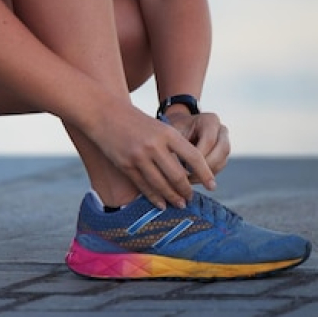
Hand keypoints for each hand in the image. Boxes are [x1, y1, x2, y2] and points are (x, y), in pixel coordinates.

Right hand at [90, 102, 216, 209]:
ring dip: (172, 197)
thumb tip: (189, 169)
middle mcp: (154, 146)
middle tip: (192, 198)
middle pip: (178, 175)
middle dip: (187, 190)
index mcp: (167, 133)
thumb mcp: (158, 126)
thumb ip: (173, 145)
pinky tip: (162, 204)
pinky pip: (144, 186)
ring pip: (161, 184)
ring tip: (180, 204)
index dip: (205, 173)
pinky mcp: (126, 166)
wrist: (104, 112)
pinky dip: (155, 197)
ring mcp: (139, 157)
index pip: (193, 157)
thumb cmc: (134, 120)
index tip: (212, 185)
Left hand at [162, 108, 229, 182]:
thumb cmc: (173, 130)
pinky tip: (192, 179)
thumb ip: (174, 143)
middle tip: (189, 178)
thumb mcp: (172, 132)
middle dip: (205, 167)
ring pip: (222, 161)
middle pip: (222, 151)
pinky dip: (207, 175)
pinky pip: (219, 167)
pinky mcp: (223, 154)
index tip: (183, 168)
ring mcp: (224, 142)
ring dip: (207, 174)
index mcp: (210, 120)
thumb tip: (171, 163)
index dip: (197, 157)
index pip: (209, 140)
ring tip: (189, 181)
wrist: (178, 129)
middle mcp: (221, 130)